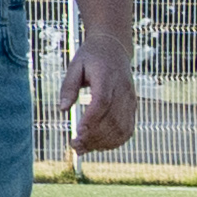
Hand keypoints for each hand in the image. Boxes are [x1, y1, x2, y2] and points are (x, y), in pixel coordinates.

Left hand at [59, 36, 135, 154]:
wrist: (114, 47)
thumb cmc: (91, 57)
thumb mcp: (74, 66)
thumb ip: (68, 87)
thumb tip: (62, 109)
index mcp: (107, 77)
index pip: (102, 102)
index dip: (91, 120)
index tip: (77, 134)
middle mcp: (122, 90)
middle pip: (112, 119)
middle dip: (93, 137)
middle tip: (74, 146)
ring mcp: (130, 99)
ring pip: (122, 128)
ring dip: (103, 143)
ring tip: (84, 149)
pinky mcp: (133, 105)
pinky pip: (128, 128)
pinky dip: (116, 141)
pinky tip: (100, 146)